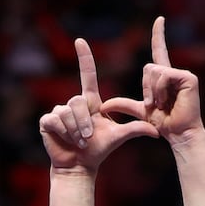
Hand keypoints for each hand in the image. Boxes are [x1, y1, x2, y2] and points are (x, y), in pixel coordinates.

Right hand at [39, 39, 157, 173]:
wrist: (80, 165)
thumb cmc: (99, 150)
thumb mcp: (119, 137)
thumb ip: (136, 129)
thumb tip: (157, 131)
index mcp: (91, 102)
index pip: (88, 76)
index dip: (85, 59)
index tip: (80, 40)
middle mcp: (74, 103)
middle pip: (77, 101)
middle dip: (84, 122)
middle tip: (88, 137)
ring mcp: (59, 111)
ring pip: (67, 112)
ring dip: (75, 130)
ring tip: (79, 141)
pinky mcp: (47, 121)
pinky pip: (56, 120)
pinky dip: (64, 133)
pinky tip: (67, 141)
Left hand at [101, 17, 203, 145]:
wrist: (178, 134)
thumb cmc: (164, 124)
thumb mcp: (140, 111)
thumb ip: (124, 105)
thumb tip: (103, 105)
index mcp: (165, 78)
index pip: (159, 51)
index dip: (158, 35)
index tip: (159, 19)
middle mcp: (174, 72)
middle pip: (148, 67)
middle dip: (145, 87)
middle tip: (153, 104)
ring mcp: (183, 74)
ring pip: (154, 70)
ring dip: (152, 91)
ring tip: (161, 104)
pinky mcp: (188, 78)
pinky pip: (163, 75)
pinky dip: (160, 90)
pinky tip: (166, 101)